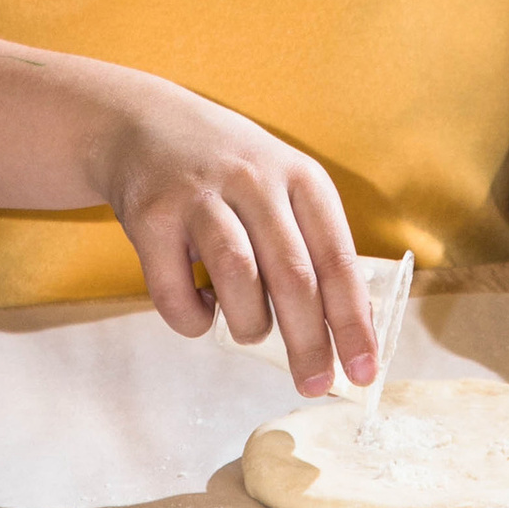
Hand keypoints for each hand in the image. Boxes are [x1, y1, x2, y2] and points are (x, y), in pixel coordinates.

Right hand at [82, 76, 379, 394]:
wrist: (144, 123)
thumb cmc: (230, 171)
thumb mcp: (283, 185)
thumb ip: (311, 245)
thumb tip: (346, 331)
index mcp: (301, 178)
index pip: (338, 259)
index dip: (353, 321)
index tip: (364, 370)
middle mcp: (254, 180)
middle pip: (293, 276)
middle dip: (309, 342)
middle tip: (316, 384)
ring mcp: (199, 195)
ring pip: (238, 277)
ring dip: (250, 324)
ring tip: (250, 331)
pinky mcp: (151, 215)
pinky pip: (174, 291)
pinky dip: (193, 318)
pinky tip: (201, 306)